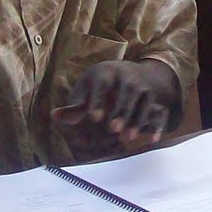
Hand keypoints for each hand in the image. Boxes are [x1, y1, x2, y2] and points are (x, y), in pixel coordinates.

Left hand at [57, 60, 173, 149]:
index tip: (92, 117)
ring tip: (127, 138)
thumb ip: (74, 106)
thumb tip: (54, 116)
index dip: (98, 100)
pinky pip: (157, 110)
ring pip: (142, 102)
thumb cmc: (102, 84)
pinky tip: (152, 139)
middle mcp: (126, 76)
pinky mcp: (153, 96)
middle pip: (126, 92)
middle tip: (111, 129)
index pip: (102, 84)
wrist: (132, 71)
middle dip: (120, 111)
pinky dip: (156, 125)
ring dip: (136, 120)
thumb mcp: (87, 89)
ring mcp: (142, 85)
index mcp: (105, 72)